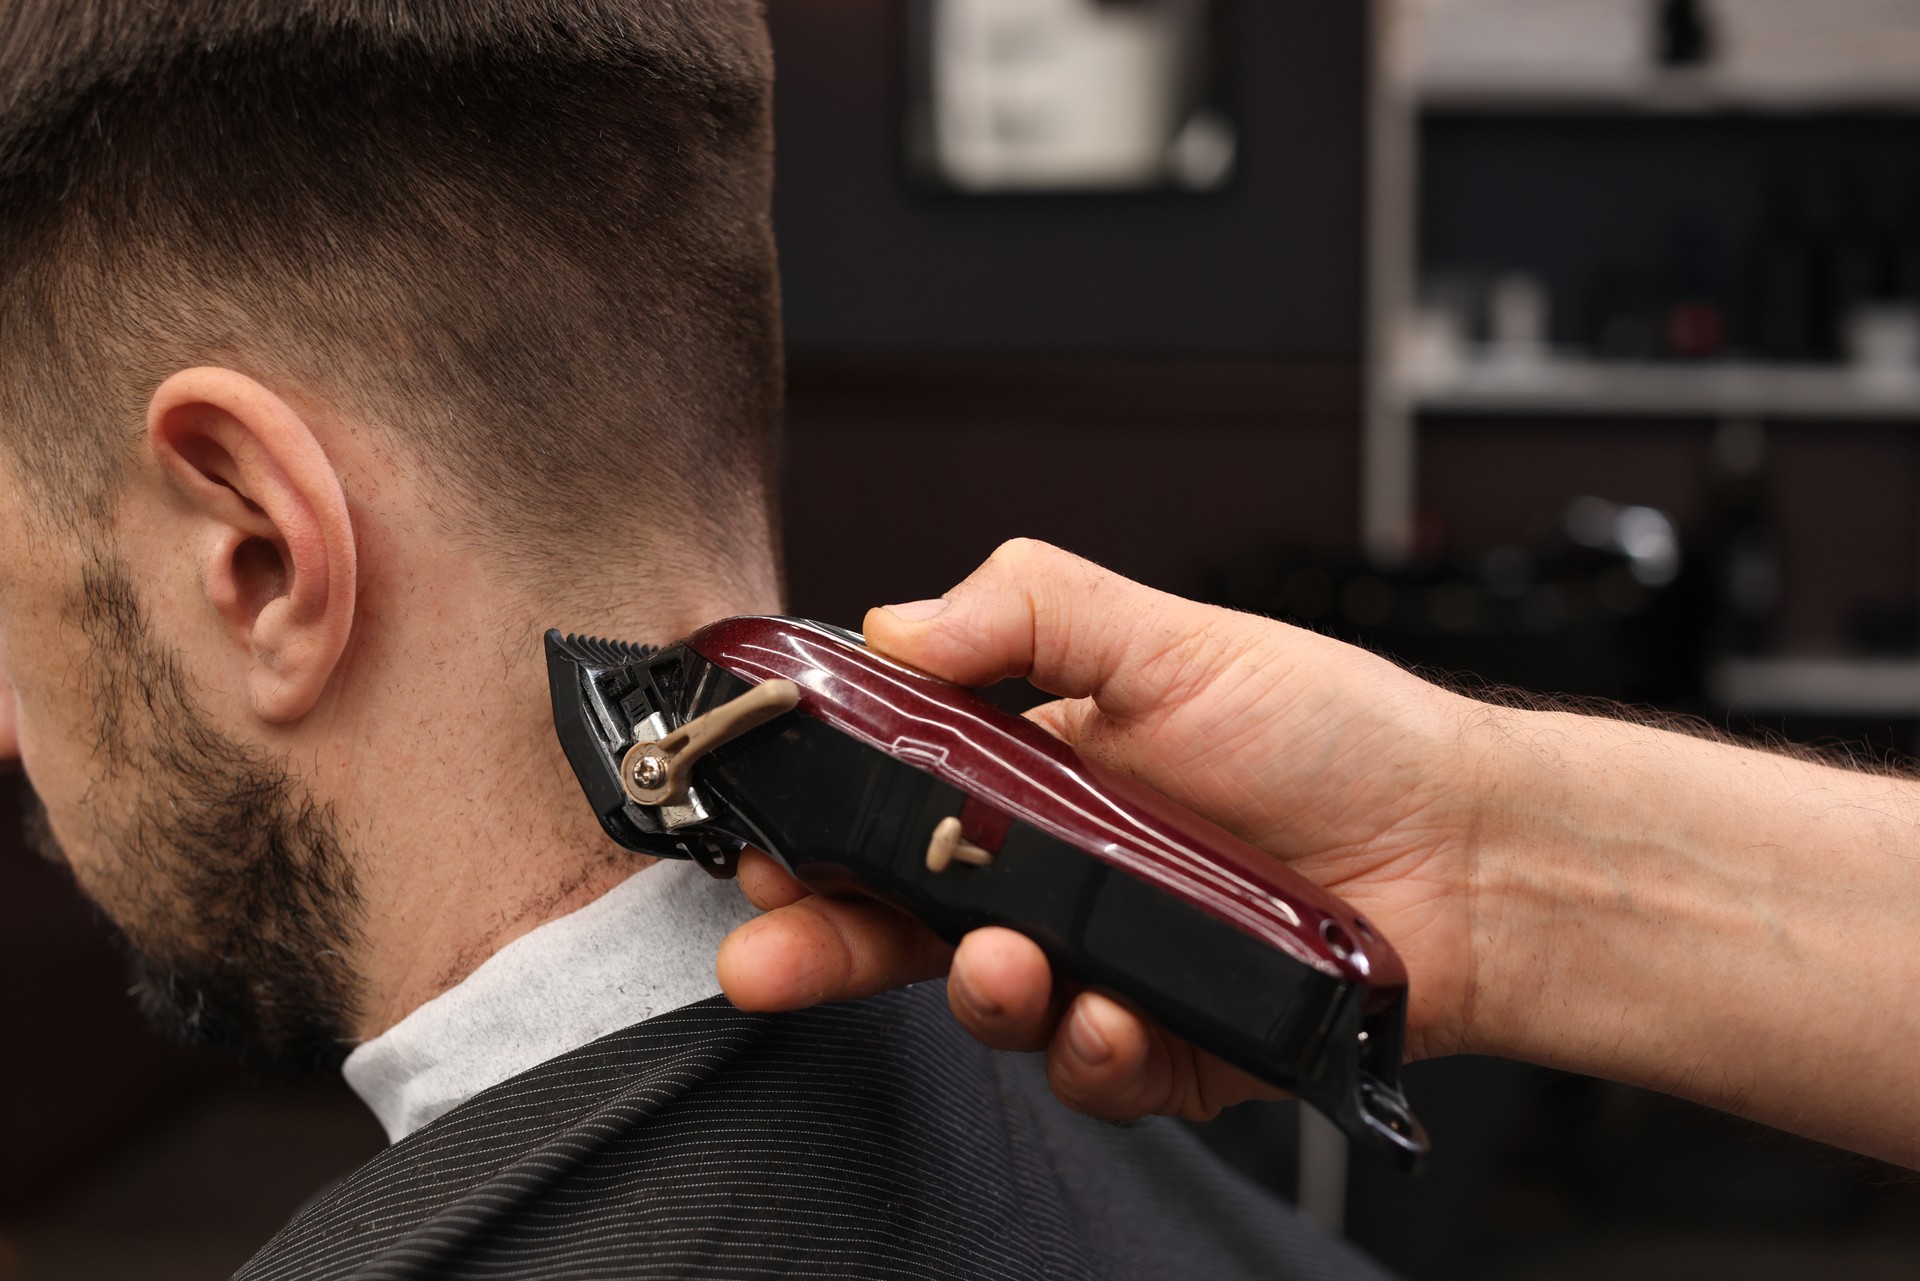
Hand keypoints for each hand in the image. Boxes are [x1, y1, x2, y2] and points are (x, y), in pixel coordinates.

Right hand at [718, 539, 1491, 1120]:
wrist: (1468, 850)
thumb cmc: (1338, 736)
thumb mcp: (1175, 637)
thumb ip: (1029, 608)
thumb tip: (895, 621)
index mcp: (1036, 773)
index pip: (892, 803)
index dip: (820, 829)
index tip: (768, 841)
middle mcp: (1055, 873)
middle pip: (903, 920)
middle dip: (821, 942)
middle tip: (771, 955)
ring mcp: (1104, 962)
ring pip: (988, 1003)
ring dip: (978, 993)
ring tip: (1010, 964)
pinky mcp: (1160, 1043)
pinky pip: (1087, 1070)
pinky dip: (1086, 1051)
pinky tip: (1108, 1015)